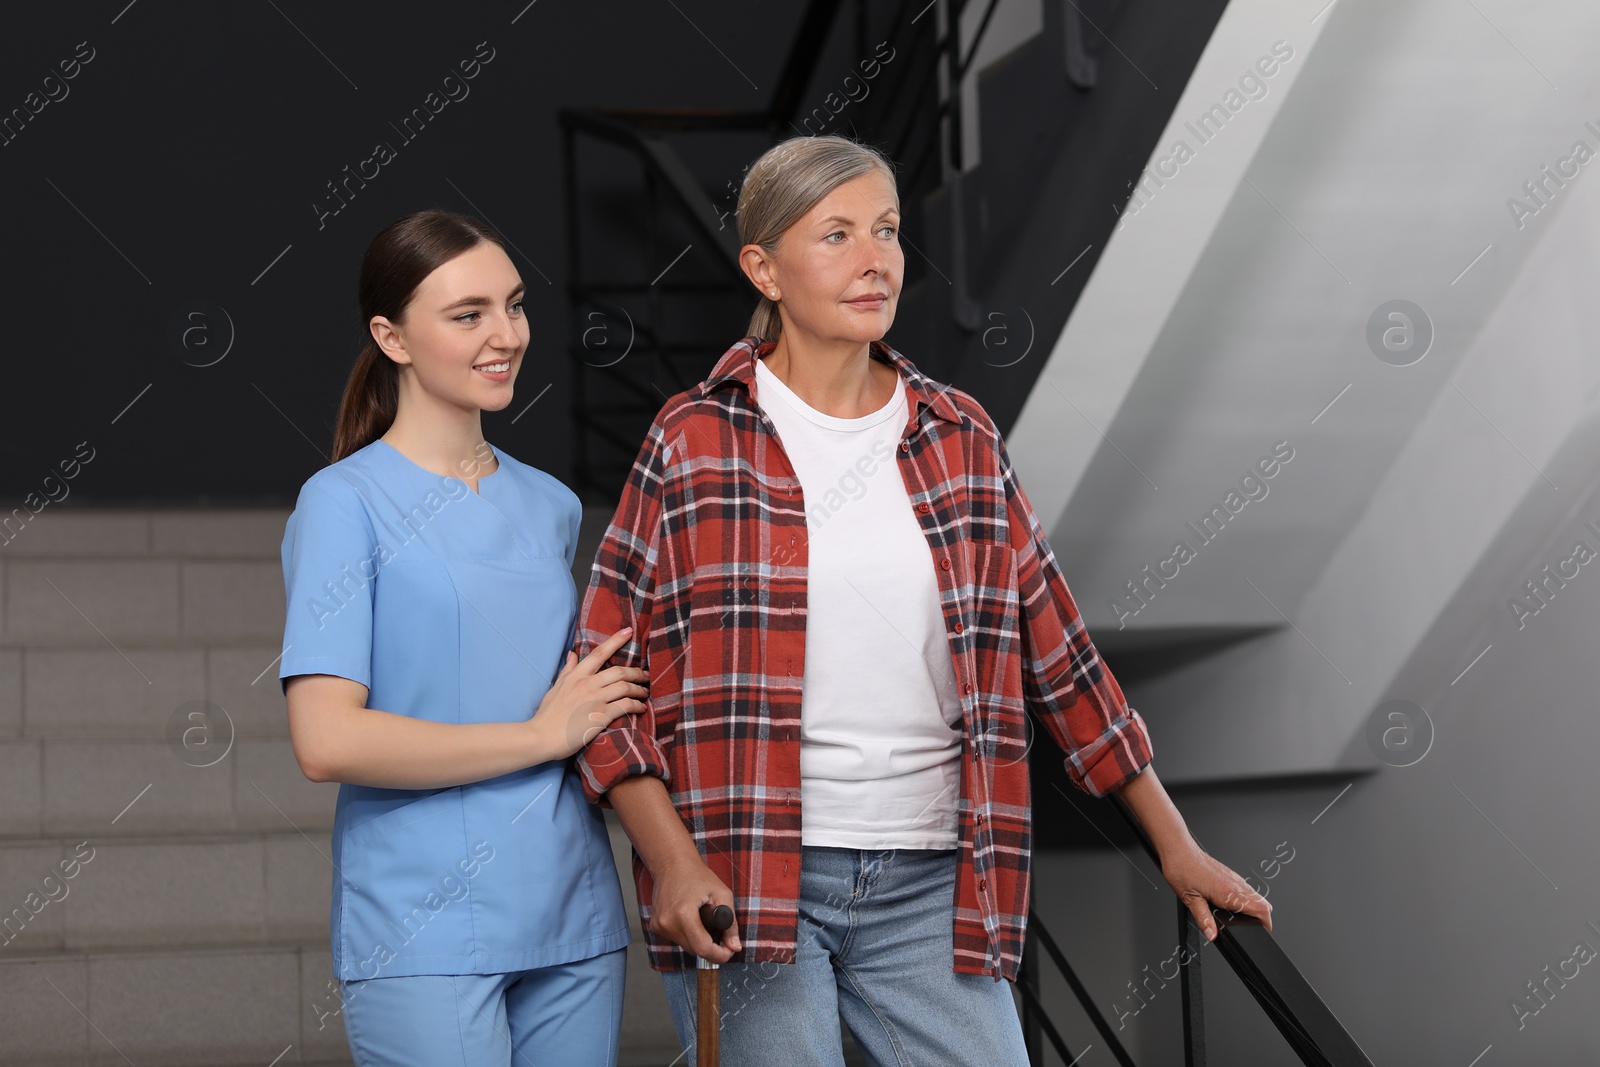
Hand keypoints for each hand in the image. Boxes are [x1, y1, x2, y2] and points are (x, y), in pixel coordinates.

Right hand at [530, 627, 649, 759]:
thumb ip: (567, 670)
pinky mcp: (601, 716)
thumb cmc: (548, 715)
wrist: (541, 737)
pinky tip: (641, 708)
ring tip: (645, 692)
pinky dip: (637, 705)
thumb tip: (572, 653)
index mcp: (576, 676)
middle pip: (619, 671)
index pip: (599, 653)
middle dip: (636, 672)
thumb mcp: (556, 687)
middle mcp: (587, 684)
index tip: (629, 631)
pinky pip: (625, 705)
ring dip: (639, 689)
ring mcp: (595, 699)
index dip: (616, 640)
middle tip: (645, 675)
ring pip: (625, 687)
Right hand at [649, 854, 741, 963]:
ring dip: (699, 940)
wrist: (672, 864)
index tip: (730, 951)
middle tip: (722, 934)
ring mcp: (659, 925)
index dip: (719, 955)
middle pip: (694, 950)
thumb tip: (735, 947)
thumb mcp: (722, 895)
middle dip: (711, 947)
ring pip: (686, 946)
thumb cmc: (698, 876)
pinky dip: (688, 934)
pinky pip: (677, 939)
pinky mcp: (656, 926)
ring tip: (704, 920)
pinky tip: (692, 918)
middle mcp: (668, 923)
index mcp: (683, 914)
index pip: (702, 948)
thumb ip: (730, 924)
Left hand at [1161, 841, 1272, 941]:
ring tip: (1247, 918)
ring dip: (1256, 906)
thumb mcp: (1190, 899)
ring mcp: (1233, 877)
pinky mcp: (1228, 873)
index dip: (1266, 921)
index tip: (1264, 930)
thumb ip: (1203, 919)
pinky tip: (1235, 903)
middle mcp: (1234, 883)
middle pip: (1262, 902)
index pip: (1260, 908)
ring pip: (1255, 894)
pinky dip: (1248, 898)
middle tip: (1256, 927)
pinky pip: (1245, 887)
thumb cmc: (1181, 869)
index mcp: (1228, 892)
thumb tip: (1212, 935)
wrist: (1178, 849)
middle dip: (1263, 916)